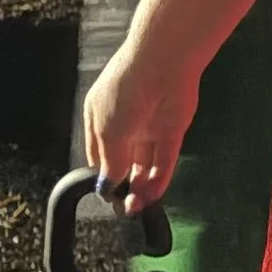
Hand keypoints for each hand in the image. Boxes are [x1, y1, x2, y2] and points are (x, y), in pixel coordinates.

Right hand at [83, 34, 199, 211]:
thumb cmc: (125, 89)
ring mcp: (149, 127)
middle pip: (123, 162)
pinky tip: (152, 196)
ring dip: (140, 187)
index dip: (102, 176)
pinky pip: (164, 160)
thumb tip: (105, 185)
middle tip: (123, 207)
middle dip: (123, 185)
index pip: (99, 156)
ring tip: (136, 206)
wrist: (161, 63)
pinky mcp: (172, 130)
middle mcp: (124, 123)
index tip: (105, 196)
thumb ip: (109, 162)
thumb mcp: (107, 131)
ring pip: (145, 164)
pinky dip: (159, 179)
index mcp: (100, 118)